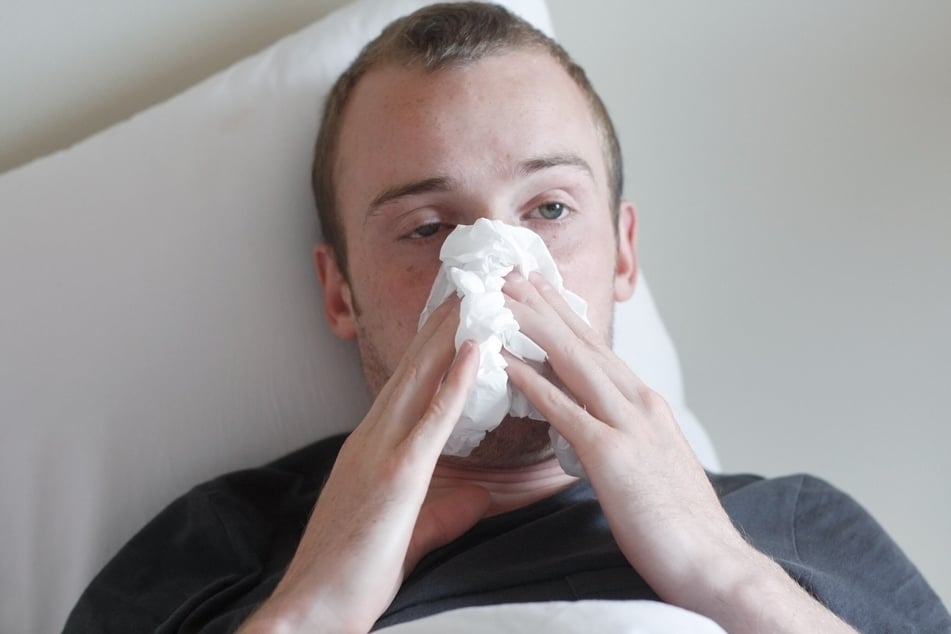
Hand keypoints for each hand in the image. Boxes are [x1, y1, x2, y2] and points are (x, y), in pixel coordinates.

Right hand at [240, 298, 488, 633]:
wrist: (311, 610)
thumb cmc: (350, 574)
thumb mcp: (406, 530)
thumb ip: (445, 508)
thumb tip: (479, 495)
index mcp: (372, 446)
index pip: (407, 382)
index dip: (431, 343)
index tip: (455, 311)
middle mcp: (373, 437)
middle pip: (413, 366)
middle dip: (442, 321)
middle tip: (469, 280)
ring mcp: (381, 452)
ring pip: (420, 377)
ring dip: (451, 333)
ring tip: (476, 294)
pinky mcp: (395, 477)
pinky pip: (432, 419)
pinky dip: (454, 380)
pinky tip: (475, 350)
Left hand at [503, 271, 855, 633]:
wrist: (715, 563)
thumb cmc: (680, 523)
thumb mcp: (651, 464)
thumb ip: (621, 437)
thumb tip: (585, 429)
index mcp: (646, 405)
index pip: (598, 350)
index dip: (565, 318)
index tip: (538, 292)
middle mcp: (638, 403)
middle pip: (583, 342)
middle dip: (545, 305)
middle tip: (512, 274)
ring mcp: (628, 425)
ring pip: (574, 361)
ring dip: (534, 325)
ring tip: (503, 298)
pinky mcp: (613, 456)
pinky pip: (566, 411)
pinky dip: (534, 383)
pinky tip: (507, 364)